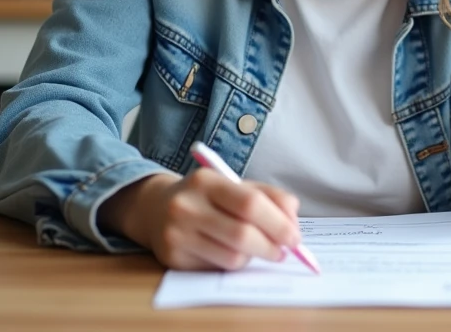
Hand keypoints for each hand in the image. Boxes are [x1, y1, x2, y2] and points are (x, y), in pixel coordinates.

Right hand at [99, 170, 301, 270]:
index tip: (295, 236)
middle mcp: (186, 206)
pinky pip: (217, 269)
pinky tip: (231, 252)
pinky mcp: (172, 258)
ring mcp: (176, 234)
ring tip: (257, 249)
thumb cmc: (206, 197)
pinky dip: (233, 264)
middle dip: (272, 246)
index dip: (278, 223)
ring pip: (232, 257)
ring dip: (254, 257)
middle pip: (242, 234)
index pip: (250, 203)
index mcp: (206, 181)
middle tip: (285, 251)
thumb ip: (268, 195)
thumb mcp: (234, 185)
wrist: (155, 208)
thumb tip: (293, 215)